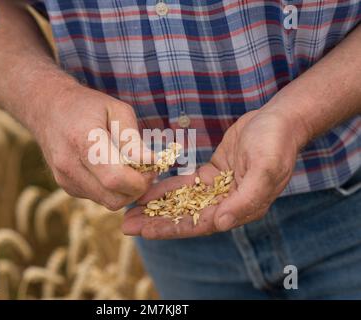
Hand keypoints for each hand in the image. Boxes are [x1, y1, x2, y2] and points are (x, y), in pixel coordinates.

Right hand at [32, 82, 154, 210]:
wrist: (47, 109)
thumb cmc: (87, 106)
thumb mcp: (116, 110)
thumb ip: (132, 139)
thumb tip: (150, 162)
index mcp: (83, 141)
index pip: (115, 178)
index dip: (140, 179)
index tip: (151, 166)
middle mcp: (69, 165)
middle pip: (114, 197)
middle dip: (137, 188)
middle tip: (145, 169)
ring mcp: (66, 179)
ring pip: (108, 201)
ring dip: (126, 190)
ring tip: (129, 167)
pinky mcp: (67, 187)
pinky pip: (99, 197)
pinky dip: (112, 189)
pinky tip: (112, 168)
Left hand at [123, 108, 302, 238]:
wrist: (278, 120)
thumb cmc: (275, 143)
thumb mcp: (265, 169)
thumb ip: (245, 199)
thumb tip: (221, 223)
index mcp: (241, 208)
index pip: (201, 224)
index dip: (172, 228)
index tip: (145, 231)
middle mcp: (228, 203)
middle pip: (186, 217)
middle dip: (156, 222)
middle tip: (127, 226)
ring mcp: (218, 189)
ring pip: (182, 202)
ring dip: (157, 207)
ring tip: (130, 211)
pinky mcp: (212, 174)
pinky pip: (185, 185)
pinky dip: (166, 188)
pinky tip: (147, 191)